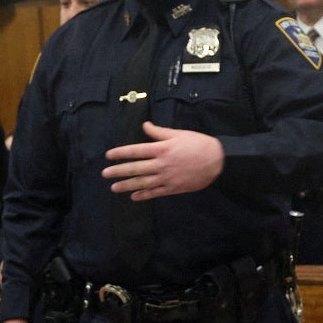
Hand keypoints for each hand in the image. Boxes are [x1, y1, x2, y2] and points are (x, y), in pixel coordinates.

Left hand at [103, 122, 224, 200]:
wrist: (217, 161)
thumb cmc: (198, 144)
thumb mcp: (178, 134)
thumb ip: (159, 132)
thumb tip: (145, 125)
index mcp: (162, 149)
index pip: (136, 150)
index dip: (121, 153)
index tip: (108, 156)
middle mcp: (161, 164)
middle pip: (135, 168)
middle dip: (118, 171)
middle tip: (105, 174)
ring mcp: (166, 178)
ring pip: (142, 183)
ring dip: (126, 185)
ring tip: (114, 188)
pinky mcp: (173, 188)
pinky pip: (155, 193)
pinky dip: (143, 195)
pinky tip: (133, 196)